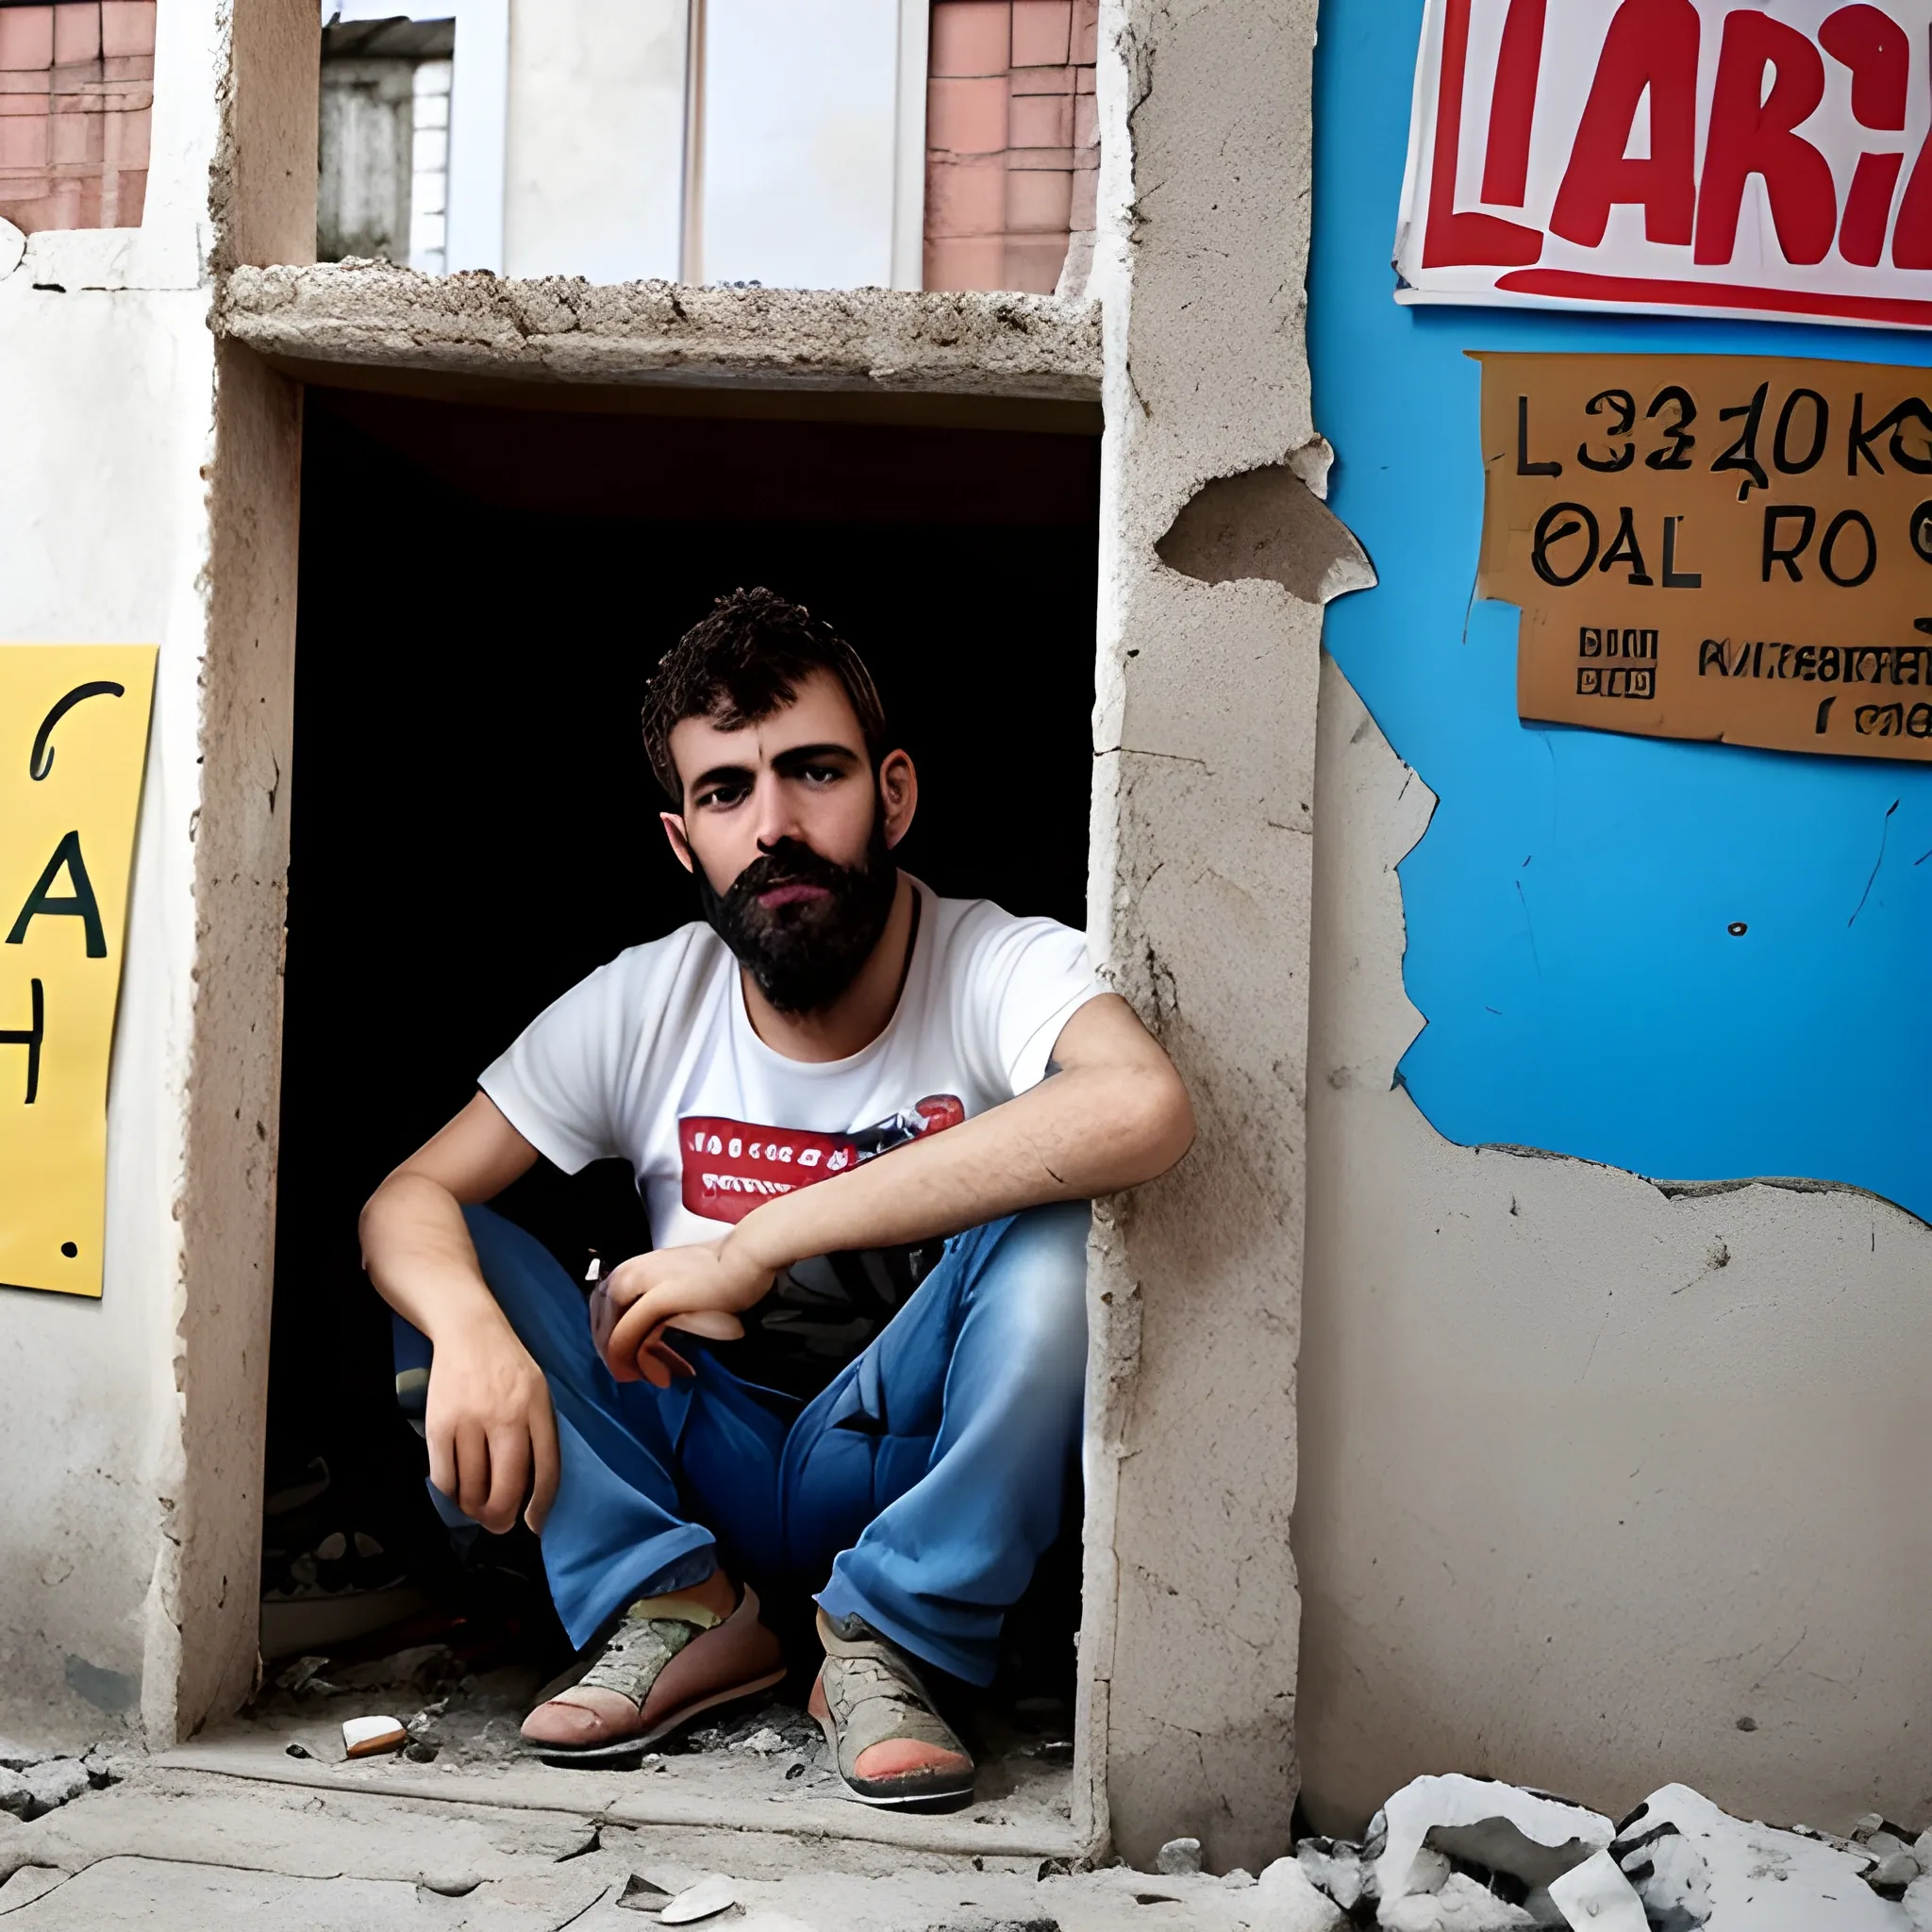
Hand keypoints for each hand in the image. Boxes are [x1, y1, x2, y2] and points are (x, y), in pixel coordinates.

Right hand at [423, 1319, 560, 1534]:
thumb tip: (532, 1489)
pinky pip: (444, 1476)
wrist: (469, 1331)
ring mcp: (470, 1420)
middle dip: (501, 1516)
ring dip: (473, 1508)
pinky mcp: (439, 1423)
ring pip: (471, 1487)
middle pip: (505, 1487)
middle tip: (497, 1523)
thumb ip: (539, 1434)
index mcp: (538, 1410)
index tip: (534, 1525)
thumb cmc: (508, 1366)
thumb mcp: (539, 1392)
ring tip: (475, 1507)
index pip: (546, 1471)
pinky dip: (450, 1493)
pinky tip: (456, 1491)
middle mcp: (506, 1417)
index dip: (540, 1507)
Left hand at [601, 1239, 774, 1387]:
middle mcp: (629, 1271)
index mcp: (634, 1266)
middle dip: (608, 1349)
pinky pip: (628, 1334)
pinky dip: (630, 1356)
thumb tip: (651, 1330)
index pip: (601, 1305)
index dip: (606, 1333)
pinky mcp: (656, 1299)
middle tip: (627, 1371)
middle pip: (600, 1319)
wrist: (745, 1258)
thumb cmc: (719, 1269)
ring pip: (610, 1329)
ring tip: (634, 1375)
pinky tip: (644, 1371)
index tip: (623, 1355)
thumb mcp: (676, 1281)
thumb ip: (657, 1298)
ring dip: (617, 1356)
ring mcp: (640, 1283)